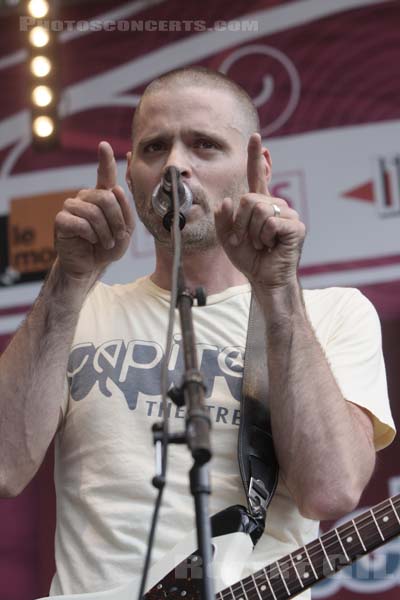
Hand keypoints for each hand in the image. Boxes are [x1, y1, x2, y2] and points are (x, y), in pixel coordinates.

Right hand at [54, 141, 134, 280]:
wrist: (90, 266)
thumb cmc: (107, 248)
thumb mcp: (125, 232)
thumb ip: (126, 212)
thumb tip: (116, 189)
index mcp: (102, 197)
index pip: (104, 175)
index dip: (105, 160)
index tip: (104, 145)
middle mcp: (86, 197)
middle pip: (107, 197)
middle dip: (117, 220)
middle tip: (117, 237)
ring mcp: (71, 207)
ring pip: (94, 212)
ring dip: (105, 232)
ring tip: (105, 243)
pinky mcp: (61, 220)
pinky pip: (81, 223)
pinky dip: (91, 236)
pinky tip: (89, 241)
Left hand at [214, 133, 305, 288]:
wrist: (264, 278)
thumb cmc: (249, 258)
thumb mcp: (227, 238)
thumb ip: (223, 219)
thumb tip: (227, 201)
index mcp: (260, 205)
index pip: (258, 176)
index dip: (256, 157)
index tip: (255, 138)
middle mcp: (276, 205)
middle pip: (249, 199)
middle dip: (241, 223)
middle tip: (247, 240)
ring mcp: (288, 215)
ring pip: (259, 210)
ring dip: (252, 232)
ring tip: (260, 244)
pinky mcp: (296, 227)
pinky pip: (270, 223)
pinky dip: (264, 237)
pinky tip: (271, 246)